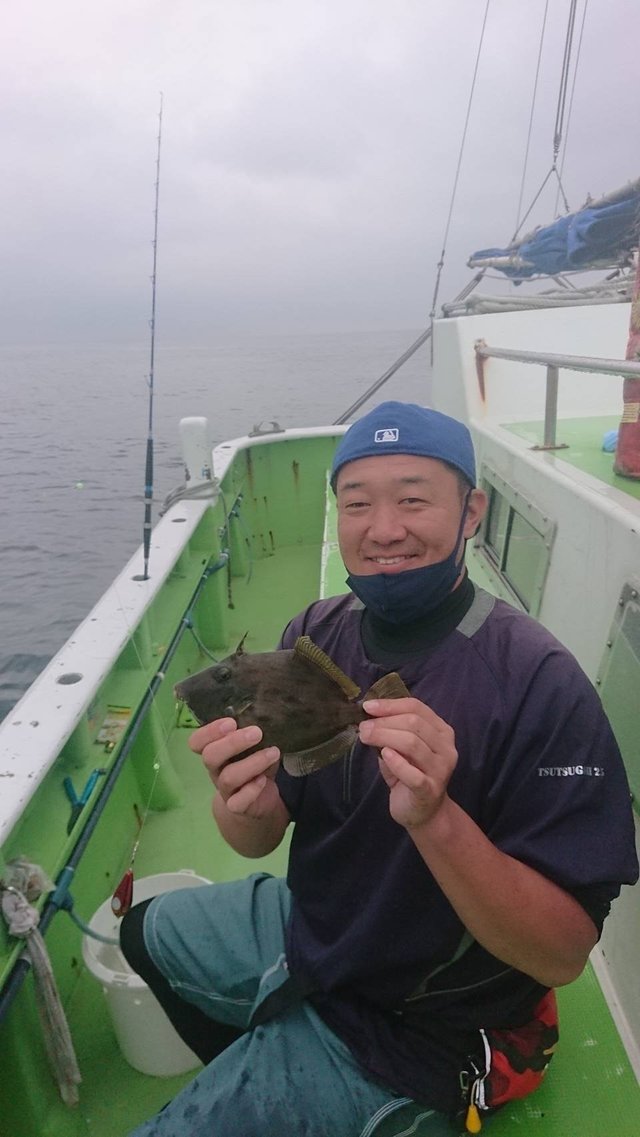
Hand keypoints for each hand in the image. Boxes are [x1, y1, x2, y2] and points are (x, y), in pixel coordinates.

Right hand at [189, 718, 280, 818]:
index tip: (231, 722)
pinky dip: (252, 789)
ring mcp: (225, 790)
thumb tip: (266, 718)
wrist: (257, 802)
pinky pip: (237, 802)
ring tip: (273, 753)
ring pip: (228, 777)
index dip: (209, 731)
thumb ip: (254, 736)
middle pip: (210, 756)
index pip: (197, 742)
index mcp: (215, 752)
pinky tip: (264, 779)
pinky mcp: (237, 807)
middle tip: (256, 732)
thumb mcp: (254, 748)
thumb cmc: (254, 767)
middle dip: (233, 742)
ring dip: (252, 763)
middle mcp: (216, 770)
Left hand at [358, 697, 457, 829]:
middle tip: (363, 727)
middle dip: (384, 722)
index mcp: (442, 732)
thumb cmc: (410, 776)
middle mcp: (446, 748)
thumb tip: (368, 717)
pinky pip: (413, 774)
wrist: (424, 813)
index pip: (417, 707)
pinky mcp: (430, 790)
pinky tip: (384, 755)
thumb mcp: (401, 749)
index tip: (367, 706)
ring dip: (384, 737)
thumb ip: (392, 732)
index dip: (390, 705)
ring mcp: (441, 770)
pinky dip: (396, 762)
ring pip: (412, 743)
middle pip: (414, 723)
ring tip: (366, 737)